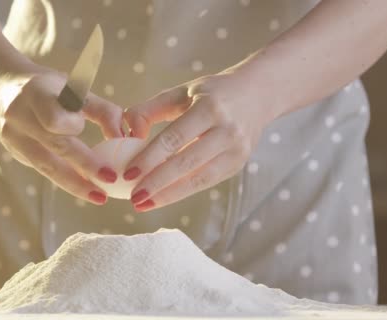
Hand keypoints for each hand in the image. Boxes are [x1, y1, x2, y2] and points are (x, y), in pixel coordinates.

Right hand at [0, 69, 123, 204]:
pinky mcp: (14, 152)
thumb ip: (102, 110)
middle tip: (111, 180)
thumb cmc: (48, 87)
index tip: (89, 130)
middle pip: (55, 145)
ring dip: (75, 184)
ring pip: (47, 166)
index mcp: (36, 93)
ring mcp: (12, 137)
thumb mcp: (74, 87)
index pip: (53, 117)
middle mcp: (19, 116)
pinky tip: (84, 188)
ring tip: (99, 197)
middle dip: (85, 165)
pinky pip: (43, 170)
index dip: (73, 126)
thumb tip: (125, 137)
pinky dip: (66, 179)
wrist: (0, 87)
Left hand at [123, 72, 270, 211]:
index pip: (175, 137)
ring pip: (198, 178)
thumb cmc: (211, 93)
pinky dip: (182, 191)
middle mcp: (227, 130)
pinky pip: (206, 182)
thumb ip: (150, 109)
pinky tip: (162, 198)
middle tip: (133, 197)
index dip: (150, 158)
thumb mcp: (181, 92)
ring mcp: (237, 150)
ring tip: (143, 204)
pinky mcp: (238, 164)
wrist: (258, 95)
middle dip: (157, 183)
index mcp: (210, 107)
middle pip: (186, 162)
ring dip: (168, 195)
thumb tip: (129, 133)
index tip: (128, 173)